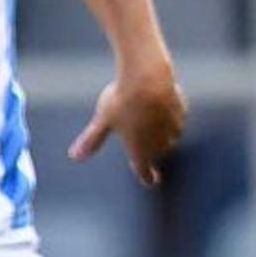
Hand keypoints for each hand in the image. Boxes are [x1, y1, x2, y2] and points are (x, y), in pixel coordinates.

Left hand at [68, 60, 185, 186]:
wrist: (148, 77)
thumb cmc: (122, 100)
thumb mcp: (103, 120)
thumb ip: (92, 140)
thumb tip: (74, 156)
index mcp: (140, 152)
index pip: (145, 173)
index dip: (148, 178)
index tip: (152, 180)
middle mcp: (159, 145)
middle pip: (156, 152)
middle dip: (149, 147)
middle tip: (138, 133)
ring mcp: (173, 129)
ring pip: (168, 137)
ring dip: (160, 132)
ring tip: (148, 115)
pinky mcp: (181, 112)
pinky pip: (176, 119)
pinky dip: (168, 115)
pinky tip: (159, 101)